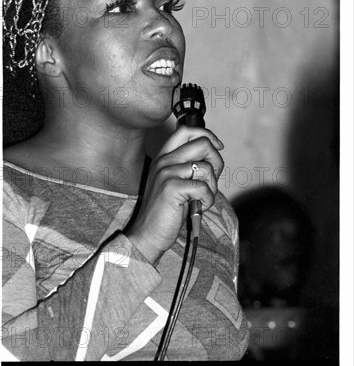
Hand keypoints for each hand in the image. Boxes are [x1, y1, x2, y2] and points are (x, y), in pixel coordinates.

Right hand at [124, 126, 223, 264]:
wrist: (148, 234)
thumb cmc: (166, 210)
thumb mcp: (175, 181)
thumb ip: (188, 165)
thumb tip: (214, 153)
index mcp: (164, 156)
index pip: (186, 130)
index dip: (207, 135)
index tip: (218, 148)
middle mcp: (164, 160)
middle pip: (203, 143)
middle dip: (217, 162)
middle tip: (211, 181)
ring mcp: (166, 172)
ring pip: (207, 168)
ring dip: (212, 187)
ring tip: (201, 199)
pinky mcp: (172, 187)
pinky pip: (204, 188)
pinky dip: (208, 201)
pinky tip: (197, 207)